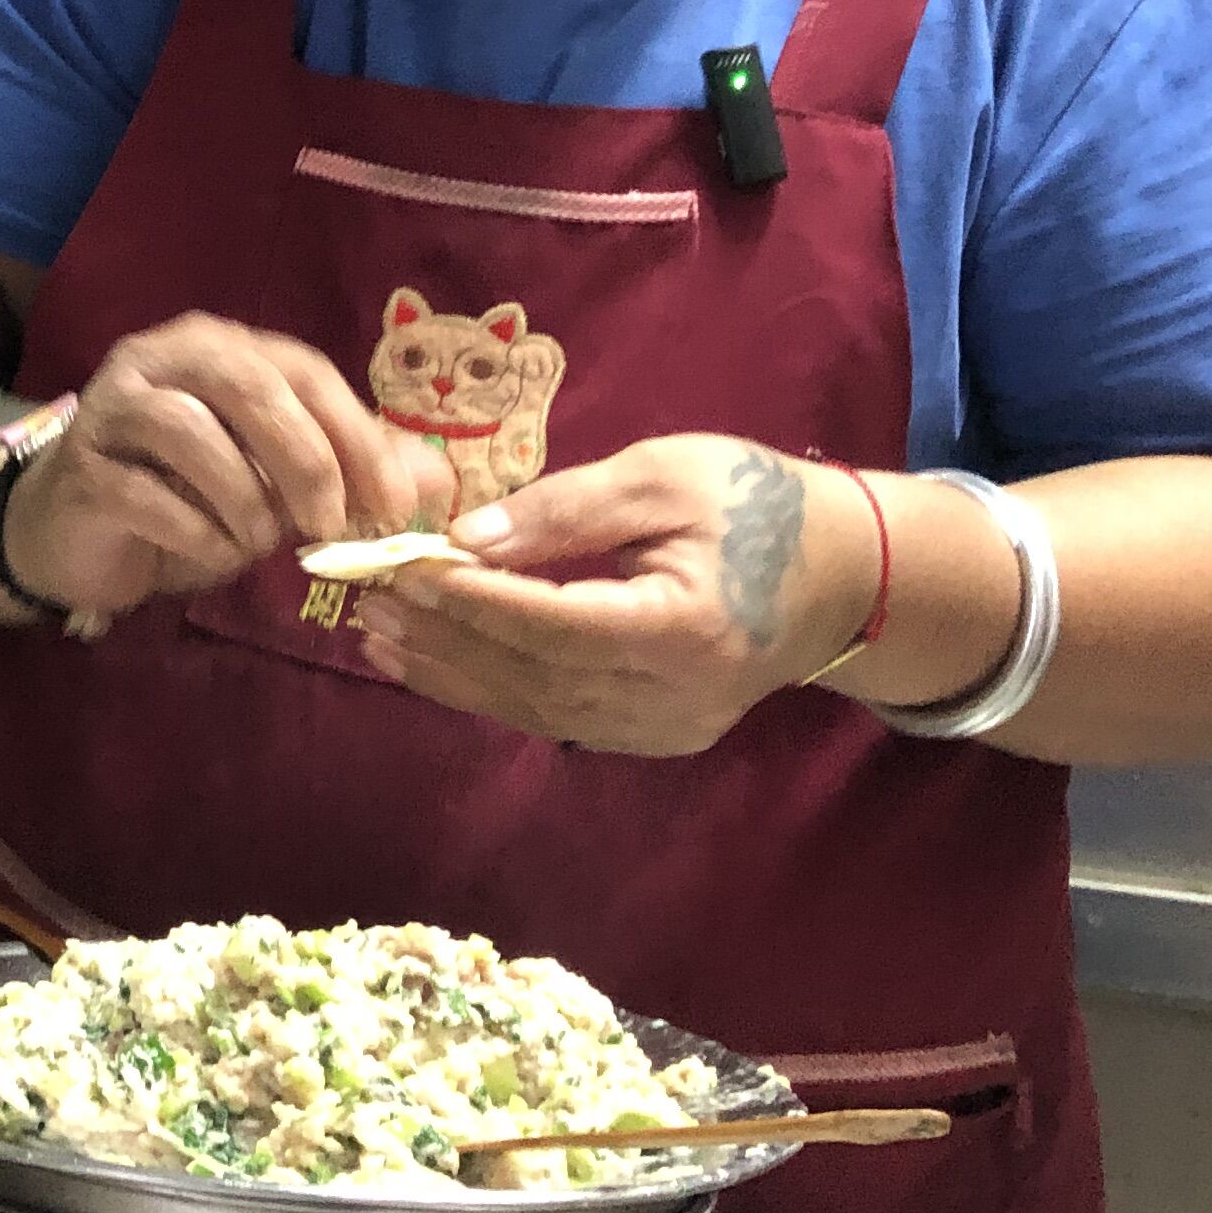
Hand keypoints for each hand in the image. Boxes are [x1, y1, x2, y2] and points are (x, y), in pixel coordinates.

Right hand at [1, 314, 449, 633]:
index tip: (394, 506)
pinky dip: (196, 535)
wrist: (78, 535)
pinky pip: (148, 495)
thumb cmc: (188, 498)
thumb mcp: (278, 482)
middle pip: (250, 386)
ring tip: (255, 543)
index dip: (356, 435)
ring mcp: (113, 407)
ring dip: (244, 504)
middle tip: (332, 529)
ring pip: (195, 435)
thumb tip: (433, 481)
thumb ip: (351, 470)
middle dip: (306, 462)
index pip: (304, 371)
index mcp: (221, 348)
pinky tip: (208, 554)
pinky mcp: (82, 466)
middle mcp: (163, 358)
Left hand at [350, 436, 866, 753]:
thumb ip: (565, 509)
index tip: (400, 569)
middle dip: (444, 640)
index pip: (551, 622)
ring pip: (536, 709)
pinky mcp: (657, 736)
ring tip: (380, 639)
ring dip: (453, 675)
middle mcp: (673, 697)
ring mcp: (666, 728)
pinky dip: (494, 690)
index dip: (471, 600)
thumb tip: (468, 541)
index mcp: (683, 628)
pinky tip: (441, 665)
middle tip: (367, 604)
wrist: (844, 575)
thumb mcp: (662, 476)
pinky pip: (558, 718)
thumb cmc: (757, 504)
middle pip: (533, 676)